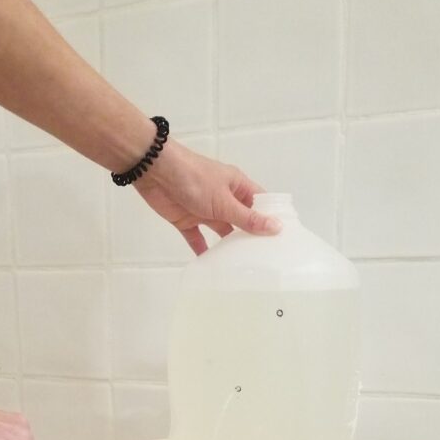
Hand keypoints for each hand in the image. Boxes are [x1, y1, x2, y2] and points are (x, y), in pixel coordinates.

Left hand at [134, 140, 281, 254]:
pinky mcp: (186, 219)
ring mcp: (204, 209)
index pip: (260, 203)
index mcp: (237, 186)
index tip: (283, 240)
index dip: (271, 218)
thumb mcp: (225, 202)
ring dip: (228, 246)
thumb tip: (277, 228)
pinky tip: (210, 266)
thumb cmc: (195, 180)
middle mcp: (223, 198)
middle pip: (241, 220)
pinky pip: (197, 238)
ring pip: (221, 231)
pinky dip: (202, 250)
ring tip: (242, 266)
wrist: (156, 173)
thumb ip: (248, 218)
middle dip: (251, 237)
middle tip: (265, 260)